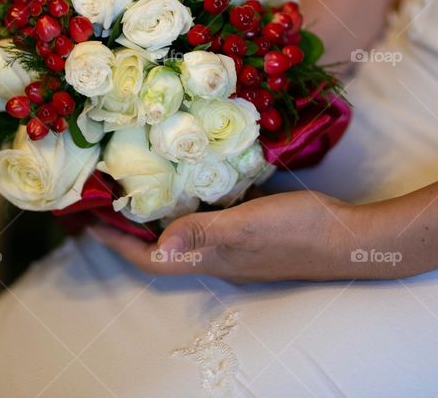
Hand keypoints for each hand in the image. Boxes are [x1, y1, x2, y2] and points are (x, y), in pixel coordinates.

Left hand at [89, 190, 407, 283]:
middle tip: (103, 199)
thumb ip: (205, 232)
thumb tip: (159, 242)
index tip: (86, 221)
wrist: (351, 238)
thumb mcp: (249, 226)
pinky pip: (208, 219)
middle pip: (159, 248)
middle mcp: (216, 257)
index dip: (116, 242)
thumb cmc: (300, 231)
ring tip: (135, 186)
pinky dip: (191, 202)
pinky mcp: (252, 232)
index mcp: (209, 258)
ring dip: (156, 215)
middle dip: (128, 228)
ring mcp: (235, 246)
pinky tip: (191, 179)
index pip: (149, 258)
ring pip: (183, 233)